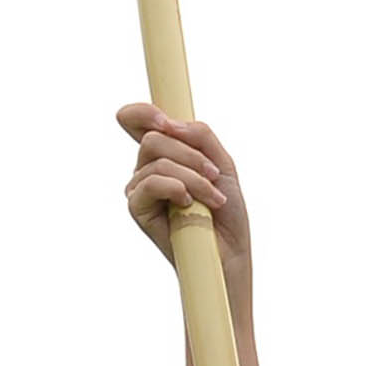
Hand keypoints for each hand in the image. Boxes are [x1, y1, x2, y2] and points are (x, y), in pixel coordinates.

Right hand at [113, 102, 252, 279]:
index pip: (136, 121)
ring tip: (213, 198)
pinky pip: (150, 182)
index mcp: (165, 154)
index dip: (142, 112)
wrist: (229, 253)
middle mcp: (147, 169)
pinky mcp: (138, 209)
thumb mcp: (222, 162)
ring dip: (194, 177)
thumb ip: (200, 135)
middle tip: (214, 175)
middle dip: (190, 154)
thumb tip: (170, 124)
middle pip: (153, 137)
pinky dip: (176, 188)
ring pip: (158, 160)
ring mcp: (140, 189)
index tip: (165, 120)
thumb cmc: (226, 212)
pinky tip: (188, 205)